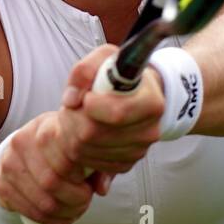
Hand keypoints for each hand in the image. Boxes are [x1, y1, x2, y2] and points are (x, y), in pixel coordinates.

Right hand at [0, 110, 102, 223]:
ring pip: (44, 202)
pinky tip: (64, 217)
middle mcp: (22, 142)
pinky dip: (53, 222)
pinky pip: (32, 212)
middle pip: (52, 182)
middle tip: (85, 200)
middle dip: (76, 200)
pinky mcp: (2, 186)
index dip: (81, 177)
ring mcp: (9, 164)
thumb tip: (101, 189)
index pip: (65, 157)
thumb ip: (97, 165)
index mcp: (44, 126)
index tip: (88, 183)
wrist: (21, 154)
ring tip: (76, 210)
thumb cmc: (59, 149)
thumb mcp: (78, 147)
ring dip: (66, 213)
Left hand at [58, 44, 164, 176]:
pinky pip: (89, 162)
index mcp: (151, 102)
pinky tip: (83, 131)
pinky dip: (78, 148)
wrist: (137, 93)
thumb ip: (85, 70)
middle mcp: (149, 131)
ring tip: (77, 115)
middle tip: (74, 106)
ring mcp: (138, 151)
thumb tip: (72, 99)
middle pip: (94, 134)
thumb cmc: (120, 74)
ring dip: (71, 132)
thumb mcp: (105, 58)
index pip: (116, 114)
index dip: (91, 106)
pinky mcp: (125, 164)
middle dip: (74, 118)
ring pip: (86, 150)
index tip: (86, 96)